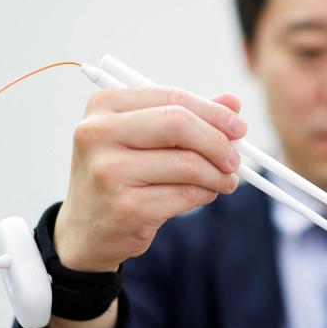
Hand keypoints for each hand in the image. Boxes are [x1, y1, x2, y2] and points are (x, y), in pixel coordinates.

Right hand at [54, 87, 246, 271]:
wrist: (87, 230)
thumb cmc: (122, 174)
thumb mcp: (147, 138)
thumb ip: (189, 117)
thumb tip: (234, 102)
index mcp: (103, 106)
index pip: (172, 98)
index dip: (213, 113)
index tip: (239, 128)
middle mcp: (98, 134)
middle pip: (178, 124)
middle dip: (218, 142)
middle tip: (236, 159)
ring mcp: (108, 172)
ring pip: (188, 164)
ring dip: (218, 174)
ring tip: (226, 181)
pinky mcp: (125, 207)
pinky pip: (185, 195)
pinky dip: (205, 194)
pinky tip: (206, 194)